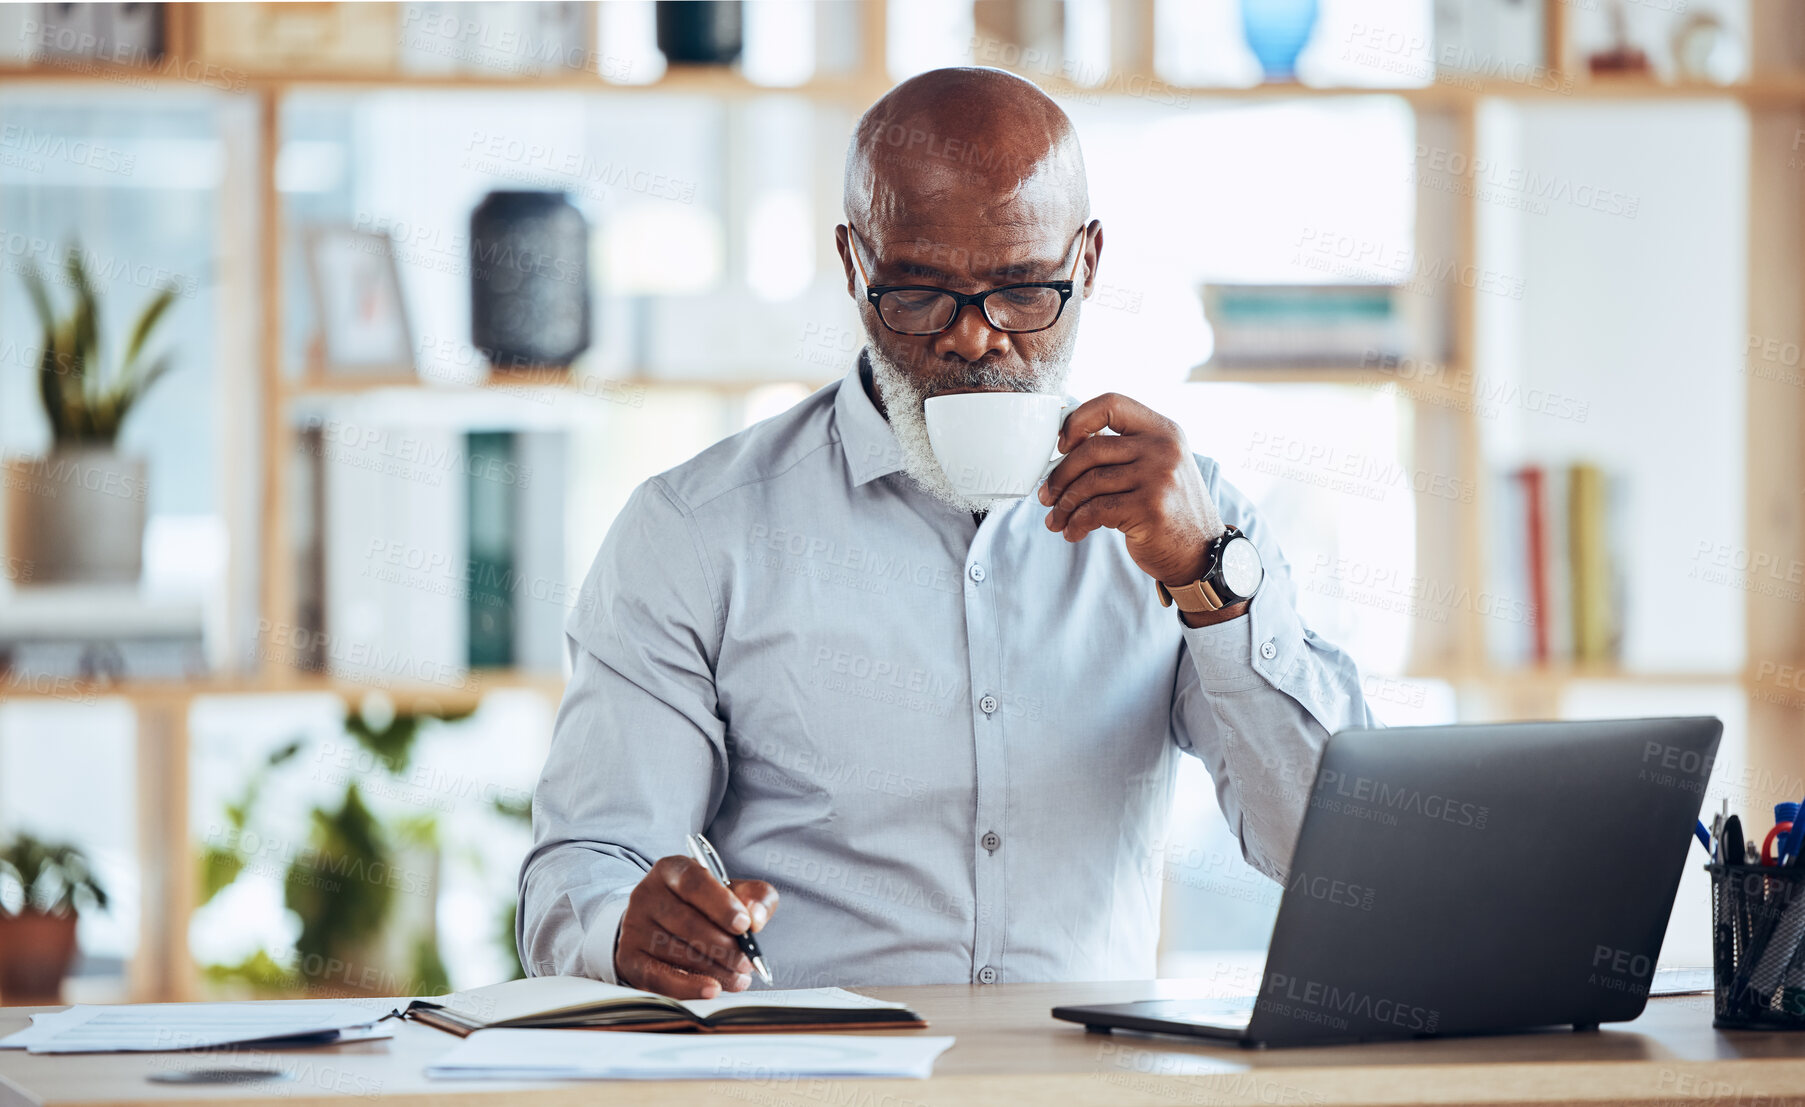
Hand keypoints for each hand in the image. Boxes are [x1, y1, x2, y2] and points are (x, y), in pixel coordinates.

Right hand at [614, 855, 778, 998]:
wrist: (663, 924)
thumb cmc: (705, 906)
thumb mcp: (734, 892)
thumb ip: (755, 896)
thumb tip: (755, 917)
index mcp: (673, 869)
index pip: (694, 882)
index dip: (721, 905)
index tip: (745, 925)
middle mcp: (647, 893)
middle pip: (687, 922)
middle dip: (724, 947)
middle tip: (747, 962)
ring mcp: (634, 926)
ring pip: (677, 951)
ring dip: (714, 969)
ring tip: (738, 977)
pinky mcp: (629, 957)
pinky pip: (658, 976)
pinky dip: (688, 987)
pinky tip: (712, 989)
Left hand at [1037, 392, 1225, 591]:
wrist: (1201, 552)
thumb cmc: (1169, 509)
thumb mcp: (1158, 466)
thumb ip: (1124, 450)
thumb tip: (1065, 447)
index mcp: (1164, 430)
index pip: (1112, 403)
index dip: (1078, 419)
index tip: (1062, 444)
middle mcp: (1164, 448)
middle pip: (1091, 449)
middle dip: (1060, 475)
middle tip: (1047, 495)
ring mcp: (1159, 477)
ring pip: (1089, 483)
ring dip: (1065, 504)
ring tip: (1056, 519)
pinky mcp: (1149, 508)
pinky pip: (1096, 511)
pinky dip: (1077, 523)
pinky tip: (1073, 532)